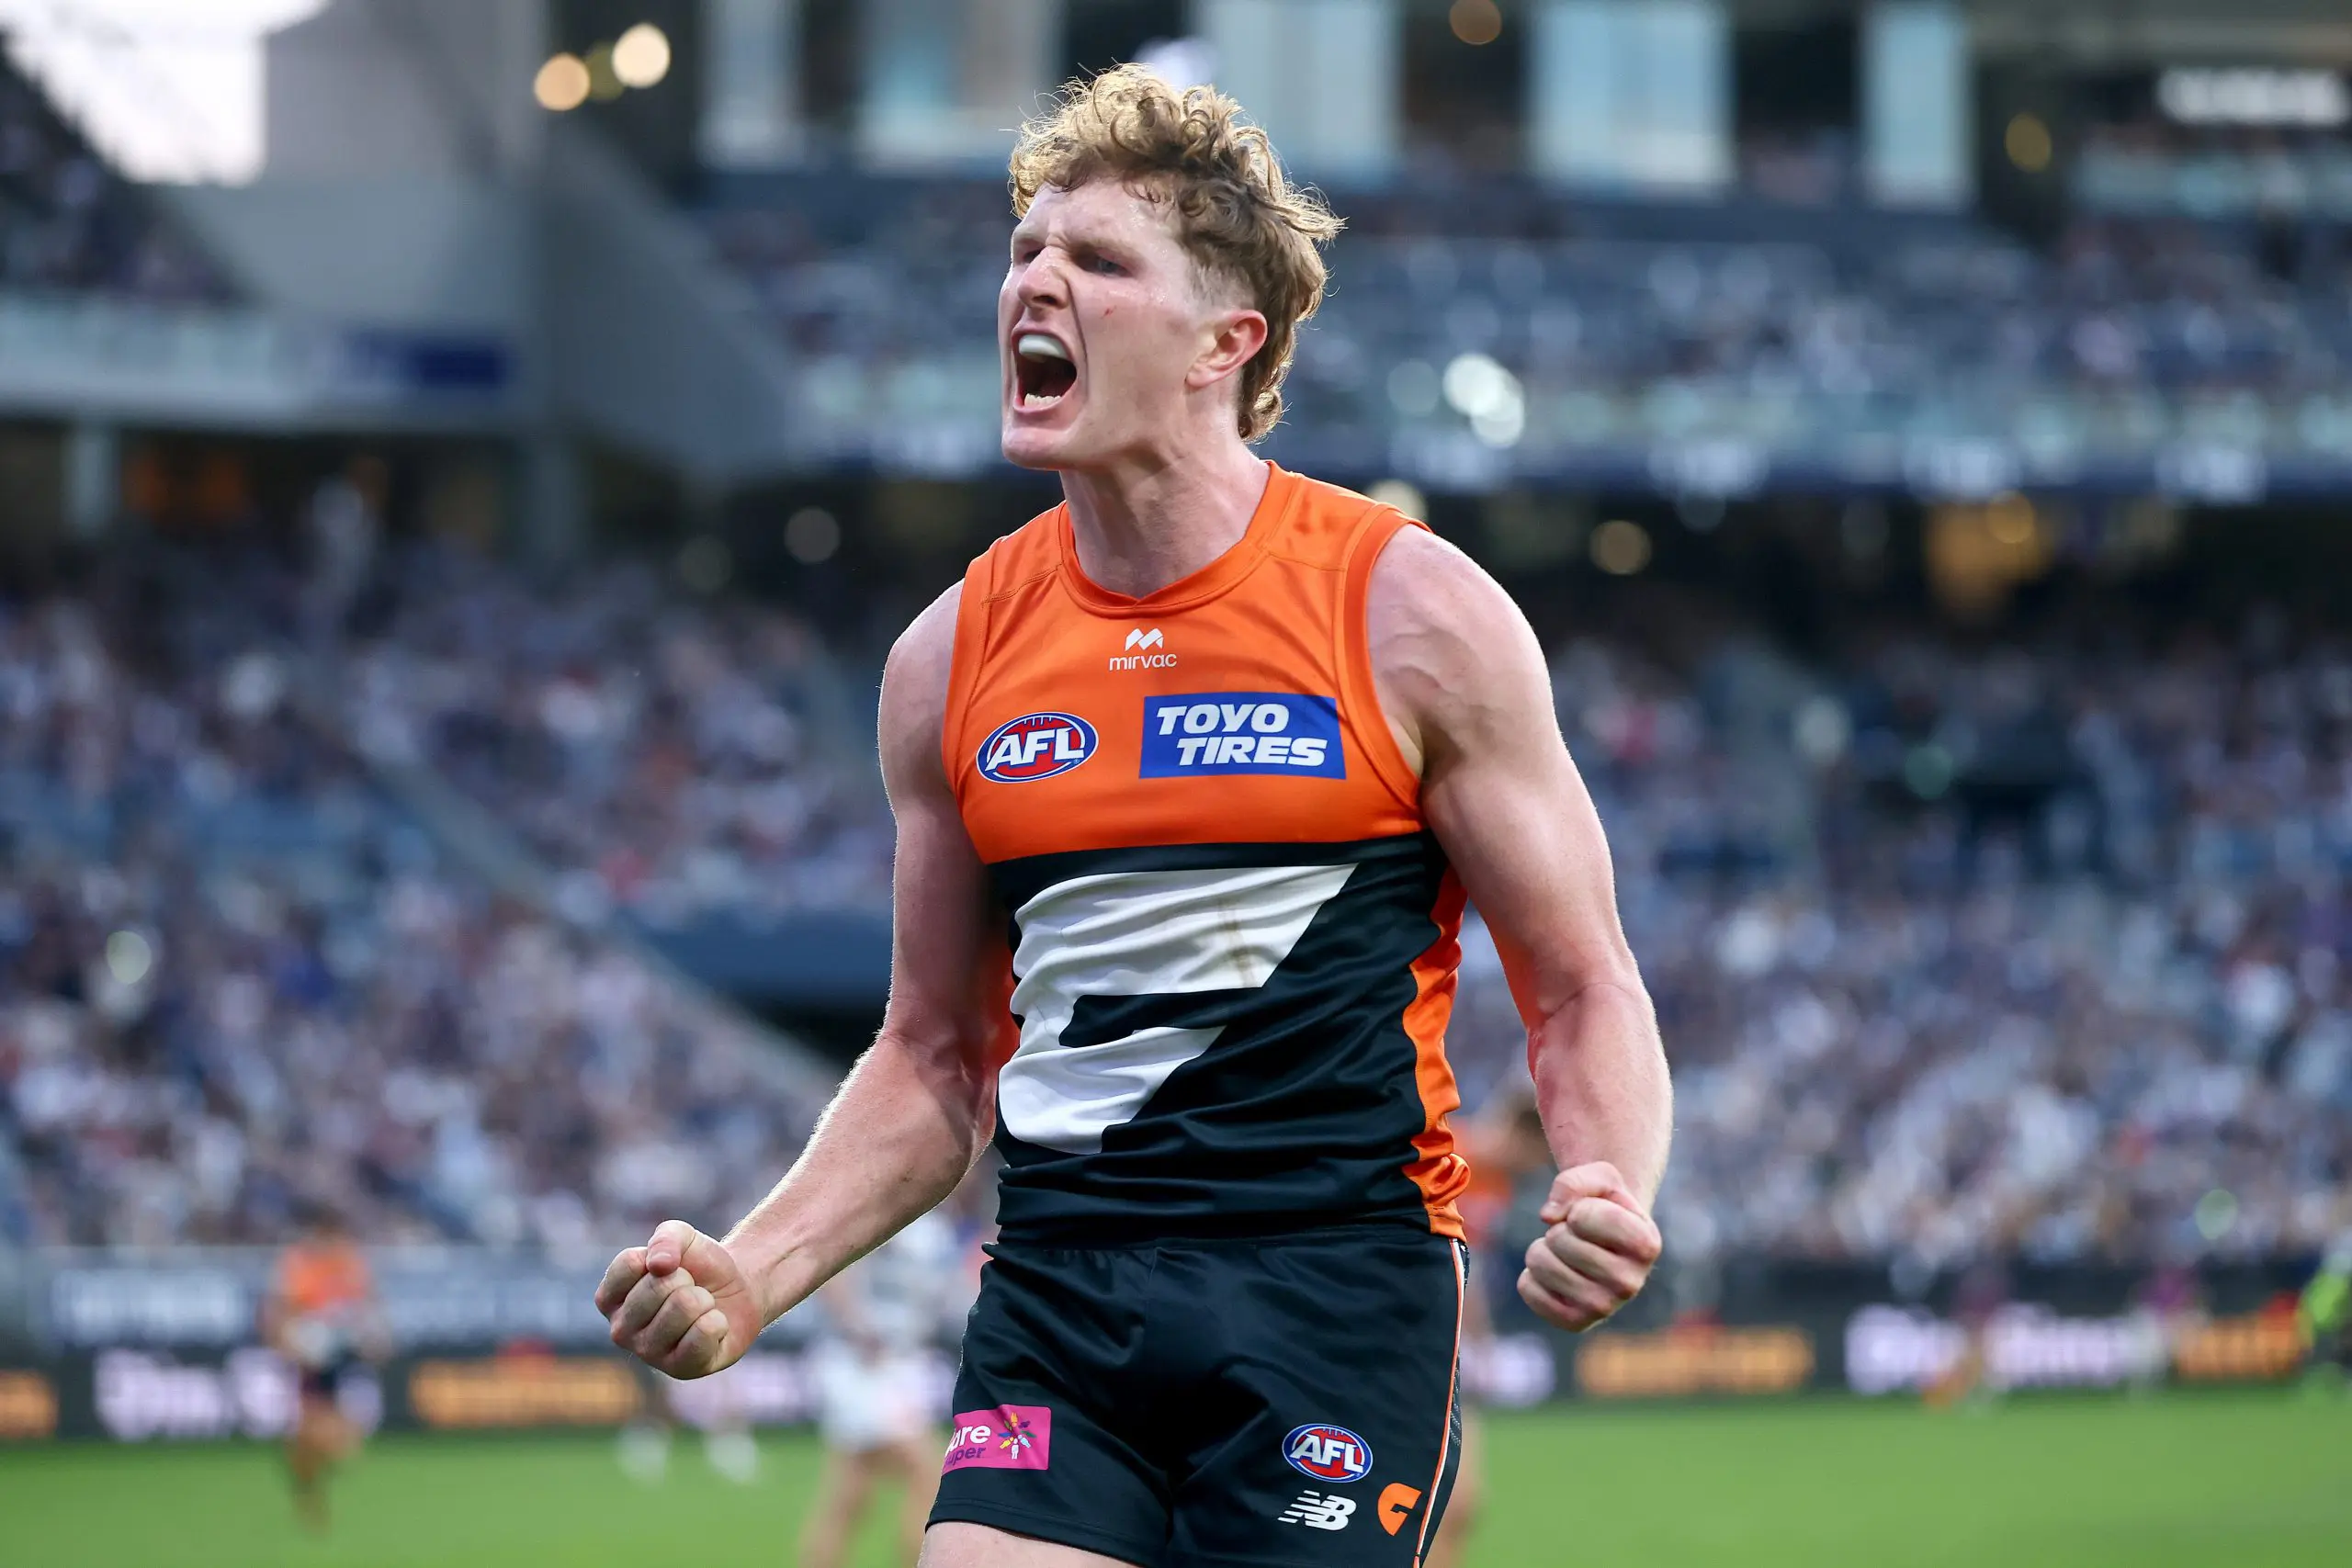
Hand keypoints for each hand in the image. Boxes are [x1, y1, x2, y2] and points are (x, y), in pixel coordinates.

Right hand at [596, 1220, 764, 1378]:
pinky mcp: (680, 1369)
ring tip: (701, 1308)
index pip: (631, 1264)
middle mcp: (621, 1330)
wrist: (738, 1290)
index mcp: (609, 1298)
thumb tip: (658, 1265)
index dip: (664, 1256)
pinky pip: (704, 1332)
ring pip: (684, 1307)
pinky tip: (712, 1327)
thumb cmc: (698, 1266)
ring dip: (704, 1300)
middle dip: (687, 1280)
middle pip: (659, 1286)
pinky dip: (718, 1321)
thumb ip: (666, 1238)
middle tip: (691, 1289)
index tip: (670, 1267)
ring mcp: (648, 1354)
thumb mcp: (682, 1236)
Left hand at [1518, 1162, 1661, 1332]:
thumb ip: (1575, 1182)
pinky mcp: (1575, 1322)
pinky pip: (1527, 1289)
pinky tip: (1556, 1276)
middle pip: (1559, 1239)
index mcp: (1646, 1245)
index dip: (1578, 1207)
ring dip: (1542, 1248)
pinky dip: (1531, 1275)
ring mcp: (1603, 1308)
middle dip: (1559, 1228)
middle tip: (1577, 1236)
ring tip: (1565, 1254)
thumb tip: (1548, 1216)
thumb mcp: (1600, 1178)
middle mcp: (1631, 1284)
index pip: (1583, 1216)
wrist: (1606, 1244)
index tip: (1593, 1214)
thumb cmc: (1604, 1205)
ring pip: (1540, 1263)